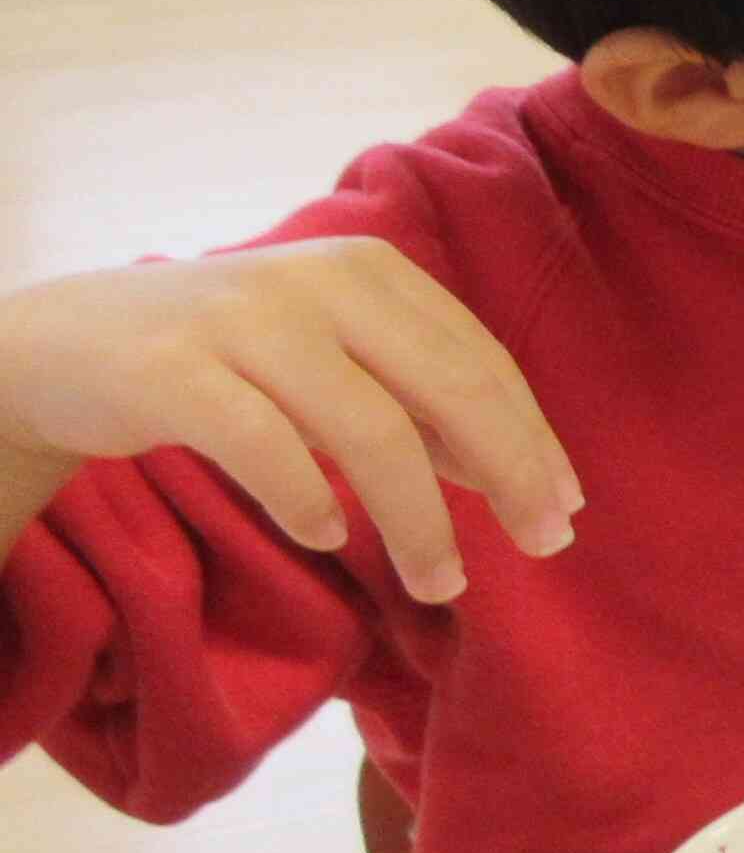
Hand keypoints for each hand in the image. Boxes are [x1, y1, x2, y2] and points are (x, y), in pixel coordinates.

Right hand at [0, 241, 583, 602]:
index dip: (532, 438)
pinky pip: (266, 447)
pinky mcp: (173, 368)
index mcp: (372, 271)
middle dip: (509, 474)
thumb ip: (418, 402)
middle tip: (543, 546)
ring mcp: (245, 320)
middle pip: (448, 389)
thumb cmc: (229, 359)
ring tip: (441, 580)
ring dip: (418, 519)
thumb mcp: (336, 360)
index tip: (566, 507)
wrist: (67, 343)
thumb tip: (515, 472)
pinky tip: (325, 536)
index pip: (479, 361)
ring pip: (370, 431)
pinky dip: (308, 501)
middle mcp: (320, 281)